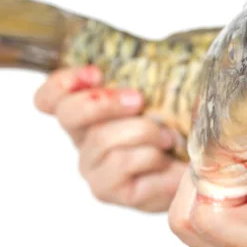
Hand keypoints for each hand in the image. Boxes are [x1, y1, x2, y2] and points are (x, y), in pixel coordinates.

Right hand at [34, 65, 186, 211]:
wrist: (198, 173)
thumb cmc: (176, 131)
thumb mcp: (162, 97)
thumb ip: (147, 78)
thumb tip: (157, 55)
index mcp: (87, 114)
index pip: (49, 98)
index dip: (63, 82)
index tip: (96, 73)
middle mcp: (82, 141)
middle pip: (69, 114)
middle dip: (105, 102)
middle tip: (138, 99)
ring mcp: (92, 169)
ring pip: (103, 139)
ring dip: (144, 131)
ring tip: (169, 138)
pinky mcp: (108, 191)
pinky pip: (123, 163)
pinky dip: (153, 157)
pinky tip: (168, 162)